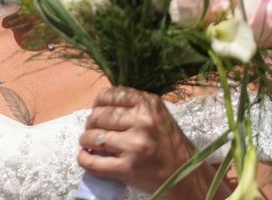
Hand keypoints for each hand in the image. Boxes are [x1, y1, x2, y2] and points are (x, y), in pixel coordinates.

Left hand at [77, 87, 211, 197]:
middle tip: (93, 129)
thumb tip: (99, 103)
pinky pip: (93, 162)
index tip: (98, 109)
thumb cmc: (168, 143)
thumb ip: (133, 105)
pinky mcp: (127, 169)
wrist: (187, 177)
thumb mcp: (157, 115)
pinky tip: (85, 156)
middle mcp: (142, 122)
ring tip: (89, 142)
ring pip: (93, 137)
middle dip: (90, 122)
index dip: (98, 102)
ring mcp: (134, 146)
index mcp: (149, 104)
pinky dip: (84, 158)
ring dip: (85, 140)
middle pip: (98, 116)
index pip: (110, 95)